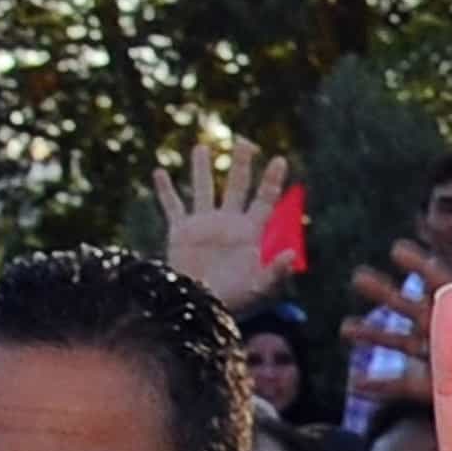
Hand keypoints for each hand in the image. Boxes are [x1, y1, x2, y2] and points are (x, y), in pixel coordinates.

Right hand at [153, 131, 296, 306]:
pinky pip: (172, 206)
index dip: (272, 181)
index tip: (280, 160)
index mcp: (250, 233)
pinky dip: (165, 190)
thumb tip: (292, 255)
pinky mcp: (181, 232)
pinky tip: (159, 172)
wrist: (201, 309)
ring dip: (201, 169)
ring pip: (203, 189)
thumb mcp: (259, 288)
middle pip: (237, 186)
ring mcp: (204, 226)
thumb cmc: (234, 301)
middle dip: (241, 164)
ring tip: (200, 147)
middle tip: (245, 141)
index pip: (265, 200)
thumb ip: (276, 271)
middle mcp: (228, 224)